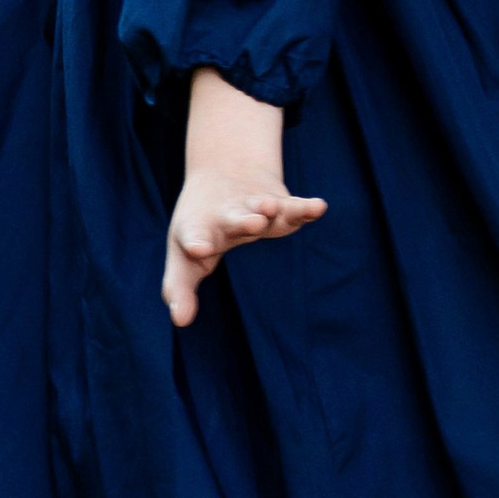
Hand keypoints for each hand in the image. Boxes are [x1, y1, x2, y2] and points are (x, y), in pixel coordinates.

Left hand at [163, 164, 326, 325]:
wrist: (221, 176)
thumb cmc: (199, 231)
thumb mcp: (184, 259)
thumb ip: (180, 289)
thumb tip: (180, 321)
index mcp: (198, 229)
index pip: (195, 236)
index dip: (197, 242)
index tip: (198, 248)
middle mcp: (226, 217)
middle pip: (234, 219)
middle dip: (243, 221)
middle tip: (253, 223)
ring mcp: (252, 208)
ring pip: (262, 208)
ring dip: (268, 208)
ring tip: (271, 208)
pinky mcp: (278, 203)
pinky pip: (292, 207)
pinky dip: (304, 208)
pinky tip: (318, 207)